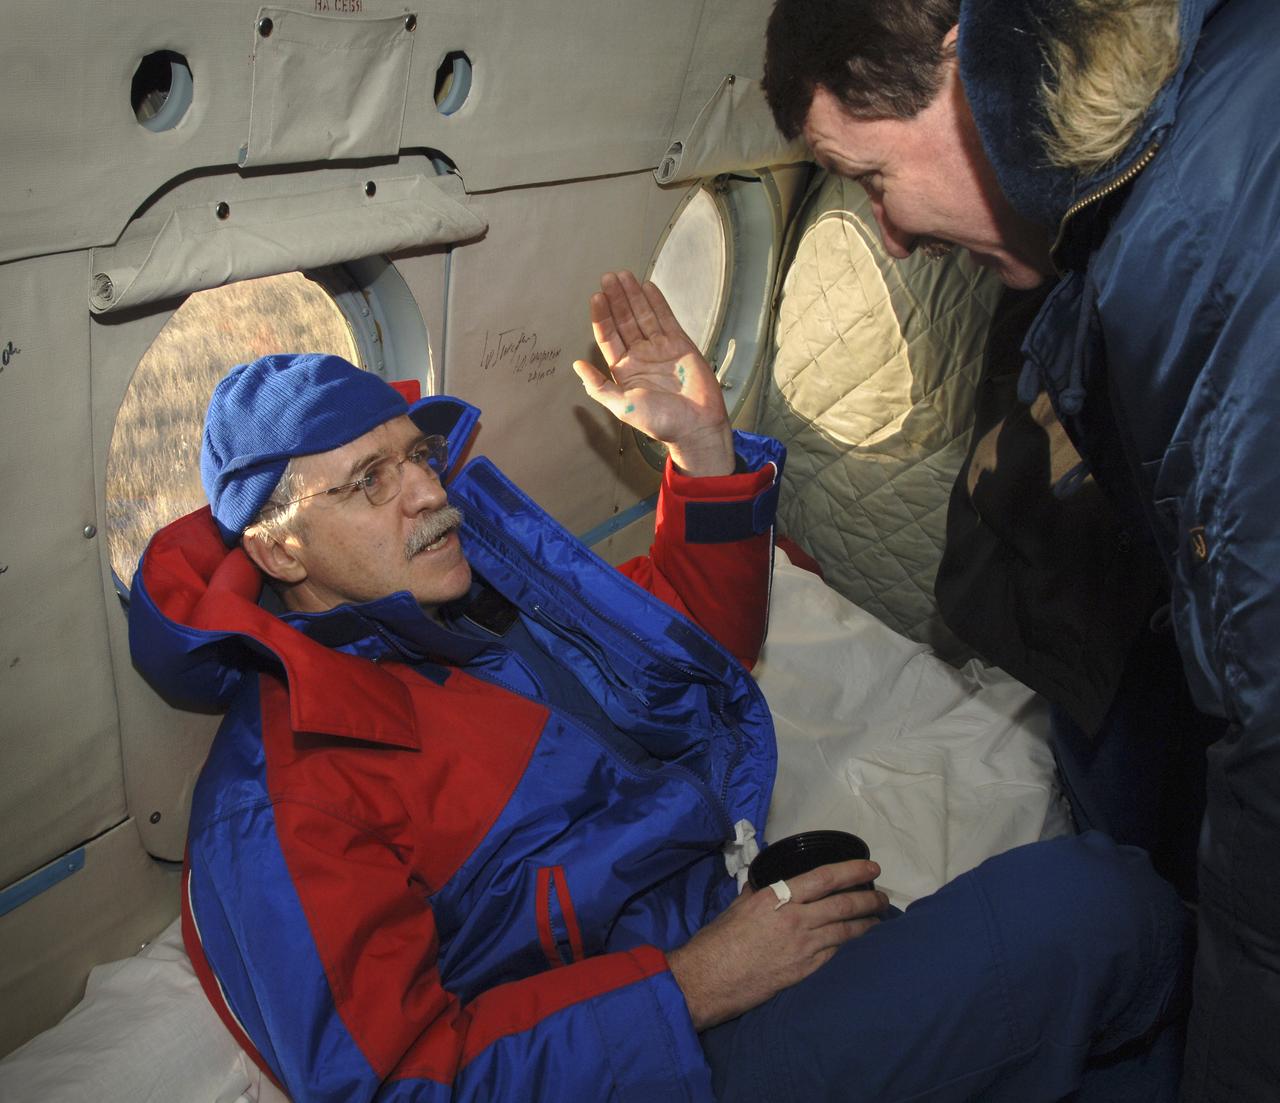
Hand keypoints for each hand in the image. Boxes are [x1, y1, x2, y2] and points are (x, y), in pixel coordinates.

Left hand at [573, 270, 734, 476]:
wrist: (696, 427)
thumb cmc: (660, 422)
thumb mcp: (622, 406)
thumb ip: (599, 386)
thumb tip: (577, 365)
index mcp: (624, 370)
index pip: (609, 337)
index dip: (602, 317)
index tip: (596, 297)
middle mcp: (640, 356)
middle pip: (625, 321)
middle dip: (616, 299)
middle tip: (608, 277)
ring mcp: (661, 349)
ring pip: (644, 316)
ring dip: (634, 296)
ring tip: (624, 275)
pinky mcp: (681, 345)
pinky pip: (666, 319)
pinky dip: (657, 303)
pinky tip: (648, 287)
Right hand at [667, 860, 887, 1029]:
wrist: (709, 979)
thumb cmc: (718, 940)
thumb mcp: (738, 906)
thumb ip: (759, 893)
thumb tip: (767, 882)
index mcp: (777, 897)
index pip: (824, 878)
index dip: (852, 871)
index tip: (870, 867)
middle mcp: (795, 919)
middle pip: (843, 905)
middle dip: (868, 899)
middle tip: (882, 896)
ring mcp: (802, 948)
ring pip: (846, 932)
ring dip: (866, 924)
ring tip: (878, 919)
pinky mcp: (804, 972)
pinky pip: (834, 954)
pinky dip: (849, 946)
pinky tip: (857, 943)